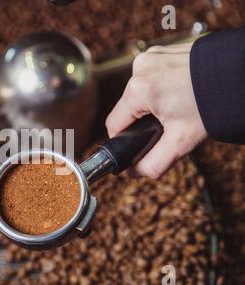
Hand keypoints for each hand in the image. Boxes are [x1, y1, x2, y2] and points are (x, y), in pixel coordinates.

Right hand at [105, 43, 207, 178]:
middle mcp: (140, 68)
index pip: (114, 124)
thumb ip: (153, 163)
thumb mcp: (182, 142)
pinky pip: (151, 75)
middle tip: (168, 126)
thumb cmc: (214, 106)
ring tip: (177, 107)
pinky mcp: (162, 50)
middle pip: (127, 107)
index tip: (139, 144)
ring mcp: (151, 56)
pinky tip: (180, 91)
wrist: (242, 75)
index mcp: (138, 90)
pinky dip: (161, 86)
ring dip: (151, 102)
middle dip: (142, 120)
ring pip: (139, 91)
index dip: (124, 140)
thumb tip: (133, 172)